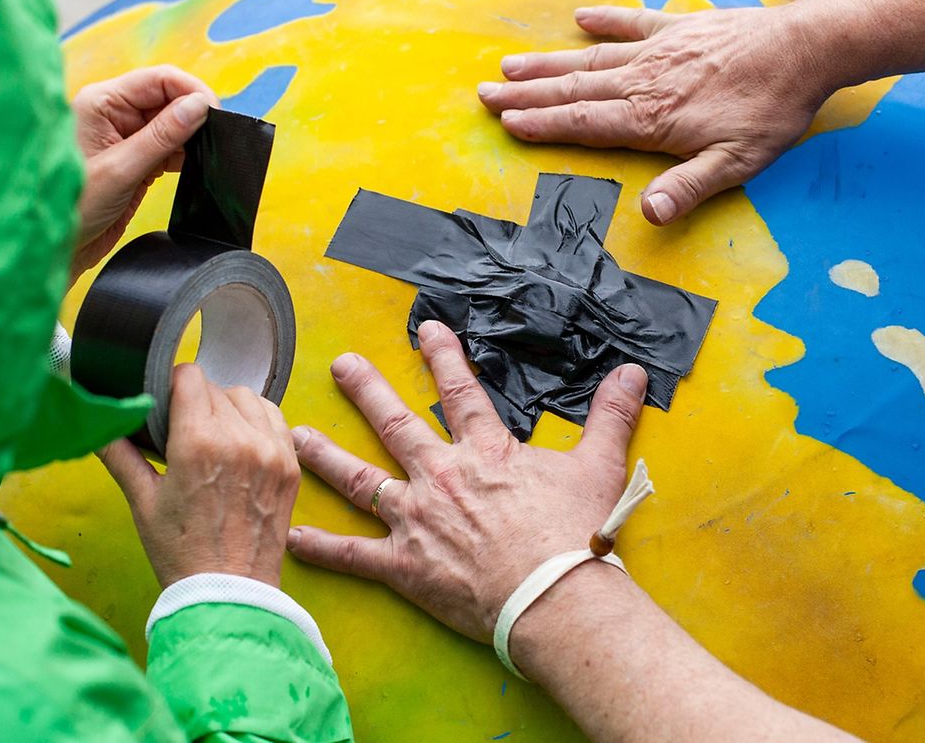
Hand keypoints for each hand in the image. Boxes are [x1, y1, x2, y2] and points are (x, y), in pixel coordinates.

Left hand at [70, 66, 219, 277]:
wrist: (58, 247)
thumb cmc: (74, 206)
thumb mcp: (122, 169)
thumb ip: (162, 136)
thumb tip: (199, 106)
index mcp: (101, 102)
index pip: (158, 79)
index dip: (191, 91)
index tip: (216, 114)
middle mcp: (113, 114)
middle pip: (168, 98)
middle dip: (194, 114)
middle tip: (217, 136)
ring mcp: (125, 137)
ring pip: (172, 123)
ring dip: (191, 136)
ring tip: (207, 153)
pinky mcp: (136, 160)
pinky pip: (169, 147)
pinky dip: (185, 154)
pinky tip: (195, 165)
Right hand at [99, 364, 299, 587]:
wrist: (229, 594)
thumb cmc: (182, 552)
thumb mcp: (142, 501)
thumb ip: (119, 453)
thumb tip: (97, 424)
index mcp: (199, 443)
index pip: (189, 377)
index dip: (171, 384)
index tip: (164, 400)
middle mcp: (240, 439)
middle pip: (216, 388)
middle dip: (195, 401)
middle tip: (181, 429)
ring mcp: (271, 451)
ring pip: (248, 398)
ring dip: (228, 407)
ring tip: (212, 435)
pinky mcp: (290, 466)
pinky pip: (276, 420)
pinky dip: (257, 422)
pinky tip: (241, 442)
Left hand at [286, 320, 648, 640]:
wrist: (553, 596)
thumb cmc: (576, 535)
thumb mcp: (599, 467)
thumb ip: (610, 416)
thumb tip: (633, 373)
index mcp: (485, 452)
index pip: (460, 391)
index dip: (443, 356)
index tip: (425, 329)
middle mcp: (442, 477)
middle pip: (396, 424)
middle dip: (367, 389)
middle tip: (342, 365)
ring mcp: (416, 520)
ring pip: (360, 480)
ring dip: (325, 456)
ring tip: (296, 435)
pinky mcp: (404, 566)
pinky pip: (353, 555)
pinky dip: (320, 547)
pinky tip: (291, 535)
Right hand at [477, 5, 836, 225]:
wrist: (804, 49)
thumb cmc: (771, 112)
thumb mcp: (736, 163)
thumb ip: (687, 187)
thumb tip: (648, 215)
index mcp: (651, 119)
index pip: (584, 123)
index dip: (543, 125)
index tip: (506, 123)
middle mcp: (644, 81)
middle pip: (574, 90)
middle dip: (528, 95)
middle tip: (485, 94)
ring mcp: (659, 50)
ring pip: (591, 59)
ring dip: (549, 64)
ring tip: (511, 66)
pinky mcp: (680, 27)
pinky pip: (632, 22)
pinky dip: (604, 20)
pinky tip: (580, 19)